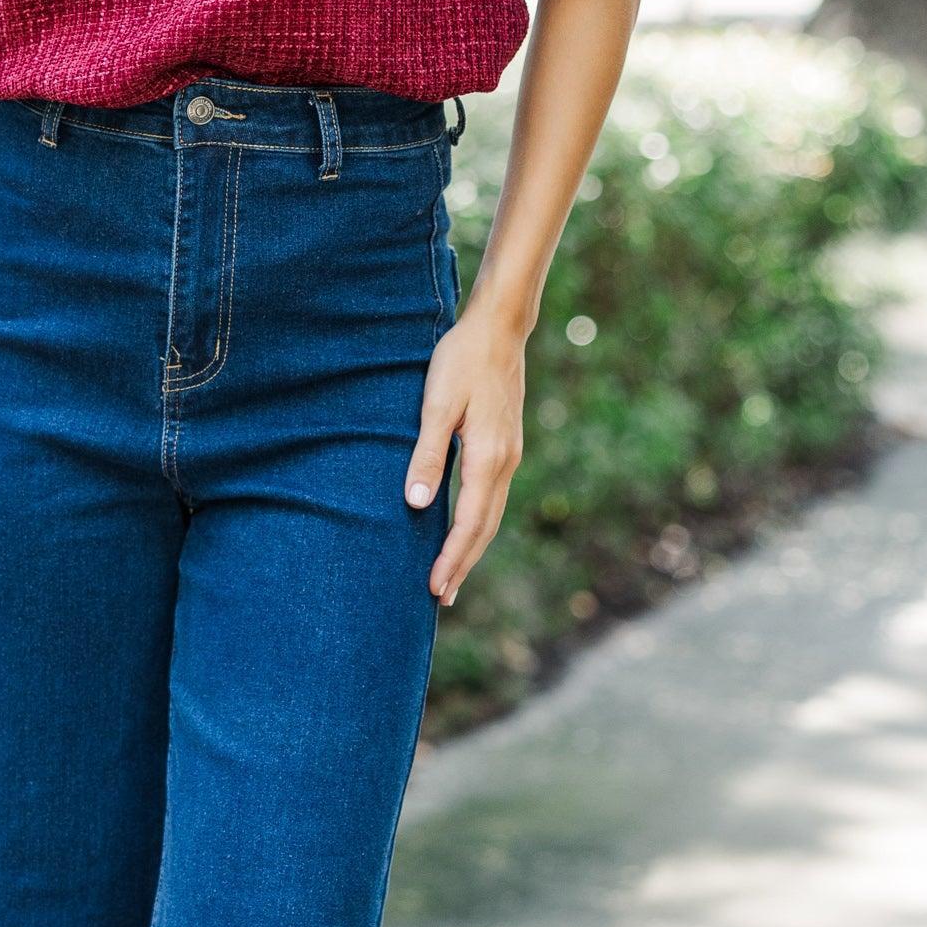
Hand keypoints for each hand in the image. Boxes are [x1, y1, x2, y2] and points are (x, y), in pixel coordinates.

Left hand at [405, 303, 526, 605]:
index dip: (452, 559)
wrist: (498, 327)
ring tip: (452, 576)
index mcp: (488, 457)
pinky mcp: (505, 445)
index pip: (470, 523)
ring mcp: (509, 455)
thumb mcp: (437, 404)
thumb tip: (417, 504)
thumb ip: (427, 454)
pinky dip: (479, 523)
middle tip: (442, 599)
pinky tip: (464, 531)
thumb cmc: (461, 360)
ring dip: (472, 548)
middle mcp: (505, 462)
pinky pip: (492, 497)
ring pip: (492, 515)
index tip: (435, 589)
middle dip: (463, 564)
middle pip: (486, 528)